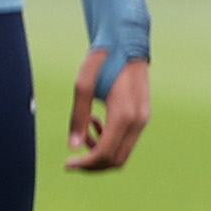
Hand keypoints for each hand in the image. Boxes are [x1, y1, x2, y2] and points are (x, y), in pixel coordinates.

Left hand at [67, 51, 149, 172]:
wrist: (127, 45)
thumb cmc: (102, 61)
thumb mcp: (82, 85)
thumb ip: (78, 117)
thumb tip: (72, 146)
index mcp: (124, 114)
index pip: (106, 152)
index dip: (85, 163)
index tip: (67, 165)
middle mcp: (139, 120)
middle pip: (117, 159)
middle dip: (93, 164)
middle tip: (72, 160)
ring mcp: (143, 119)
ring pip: (123, 152)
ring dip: (101, 152)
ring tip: (84, 132)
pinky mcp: (142, 116)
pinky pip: (127, 140)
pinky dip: (109, 142)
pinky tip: (95, 124)